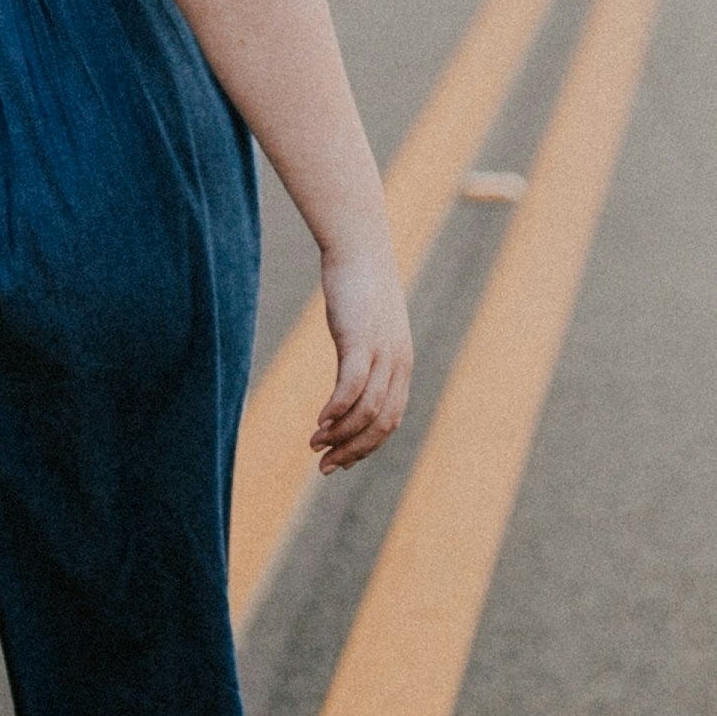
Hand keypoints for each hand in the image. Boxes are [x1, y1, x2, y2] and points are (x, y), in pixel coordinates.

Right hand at [310, 238, 410, 472]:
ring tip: (315, 444)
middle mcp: (397, 364)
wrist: (359, 249)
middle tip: (325, 466)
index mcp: (401, 366)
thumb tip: (351, 379)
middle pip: (381, 423)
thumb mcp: (366, 330)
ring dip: (340, 434)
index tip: (340, 462)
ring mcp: (382, 352)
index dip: (365, 448)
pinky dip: (336, 410)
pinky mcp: (361, 339)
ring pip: (366, 410)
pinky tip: (320, 421)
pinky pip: (351, 386)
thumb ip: (364, 357)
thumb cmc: (359, 289)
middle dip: (353, 451)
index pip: (390, 422)